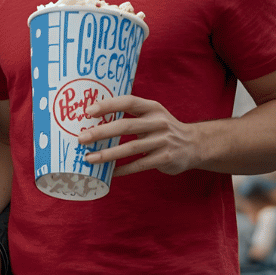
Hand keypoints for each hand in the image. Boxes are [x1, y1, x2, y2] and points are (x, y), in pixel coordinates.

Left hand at [78, 95, 200, 175]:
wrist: (194, 145)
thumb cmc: (162, 129)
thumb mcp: (152, 115)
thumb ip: (131, 115)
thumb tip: (95, 120)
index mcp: (152, 108)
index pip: (128, 102)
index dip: (108, 105)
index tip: (88, 111)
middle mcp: (158, 122)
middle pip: (125, 126)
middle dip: (101, 132)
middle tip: (82, 138)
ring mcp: (163, 141)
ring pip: (130, 148)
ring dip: (108, 154)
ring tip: (89, 158)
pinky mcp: (165, 158)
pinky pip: (139, 165)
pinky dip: (123, 169)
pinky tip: (109, 172)